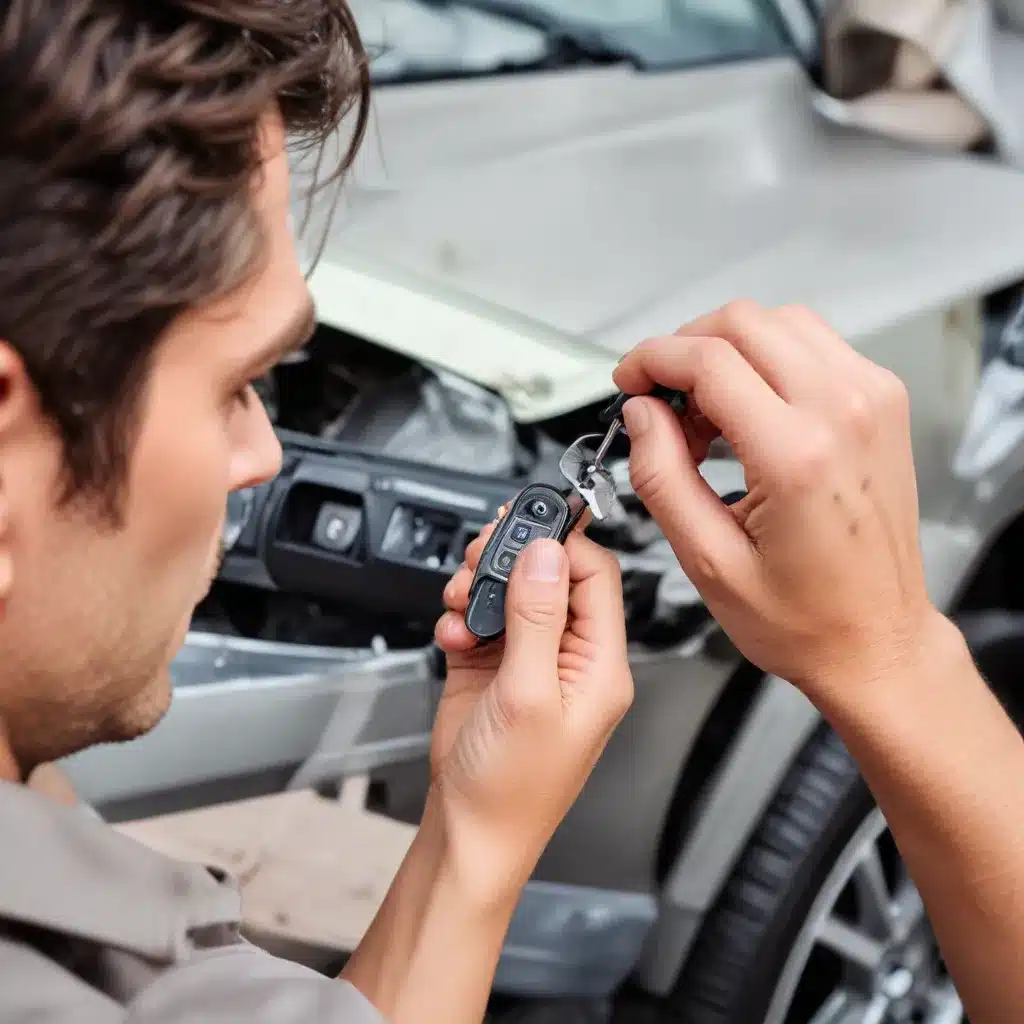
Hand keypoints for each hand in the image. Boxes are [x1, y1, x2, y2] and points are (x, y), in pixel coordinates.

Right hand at [431, 516, 632, 891]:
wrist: (468, 833)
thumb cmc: (512, 790)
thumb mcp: (528, 696)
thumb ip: (537, 618)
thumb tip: (545, 555)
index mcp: (599, 665)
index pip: (596, 578)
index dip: (562, 544)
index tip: (526, 524)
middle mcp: (569, 658)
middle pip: (550, 576)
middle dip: (511, 560)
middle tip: (480, 555)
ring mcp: (529, 661)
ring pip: (511, 591)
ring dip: (480, 586)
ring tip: (461, 602)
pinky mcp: (492, 667)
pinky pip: (480, 617)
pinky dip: (461, 616)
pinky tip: (453, 634)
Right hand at [613, 300, 940, 695]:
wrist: (876, 641)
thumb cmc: (805, 618)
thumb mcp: (708, 560)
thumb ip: (661, 476)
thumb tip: (641, 414)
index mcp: (797, 455)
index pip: (708, 359)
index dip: (652, 359)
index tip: (629, 380)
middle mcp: (844, 413)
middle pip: (743, 322)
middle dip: (684, 347)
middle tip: (658, 399)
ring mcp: (872, 401)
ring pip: (779, 321)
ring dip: (726, 351)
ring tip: (703, 415)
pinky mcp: (882, 404)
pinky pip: (812, 345)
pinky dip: (766, 360)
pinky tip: (745, 412)